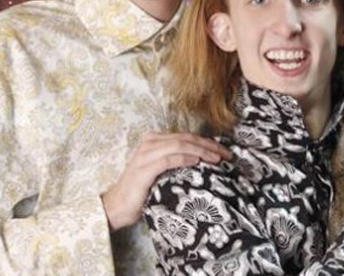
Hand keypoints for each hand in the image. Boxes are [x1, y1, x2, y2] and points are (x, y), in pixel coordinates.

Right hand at [101, 132, 231, 230]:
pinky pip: (167, 159)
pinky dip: (184, 159)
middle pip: (186, 139)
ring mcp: (145, 155)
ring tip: (216, 159)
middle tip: (227, 155)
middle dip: (209, 146)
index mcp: (155, 141)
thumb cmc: (142, 191)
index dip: (208, 143)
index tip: (225, 152)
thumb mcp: (162, 172)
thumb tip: (205, 163)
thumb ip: (177, 162)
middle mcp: (150, 143)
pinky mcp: (143, 169)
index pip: (187, 137)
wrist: (117, 206)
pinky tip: (196, 162)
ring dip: (201, 151)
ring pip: (179, 145)